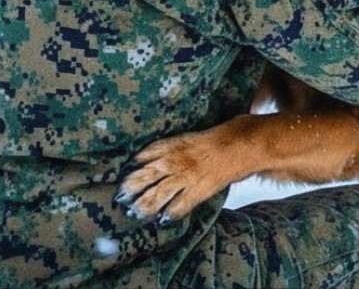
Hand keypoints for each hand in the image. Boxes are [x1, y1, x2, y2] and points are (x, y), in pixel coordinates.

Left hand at [116, 130, 236, 222]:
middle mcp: (173, 162)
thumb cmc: (214, 140)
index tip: (120, 176)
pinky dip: (168, 215)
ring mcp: (185, 178)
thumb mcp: (186, 138)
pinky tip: (161, 220)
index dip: (130, 168)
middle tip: (119, 199)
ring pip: (157, 195)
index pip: (142, 156)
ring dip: (143, 206)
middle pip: (144, 177)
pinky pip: (178, 206)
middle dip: (130, 190)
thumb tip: (146, 161)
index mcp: (170, 145)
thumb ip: (167, 149)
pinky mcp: (197, 191)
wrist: (239, 144)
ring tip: (134, 213)